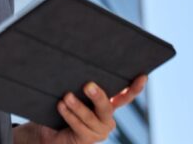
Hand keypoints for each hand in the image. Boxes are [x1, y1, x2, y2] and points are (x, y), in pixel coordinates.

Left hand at [15, 75, 147, 143]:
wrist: (49, 130)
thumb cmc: (62, 105)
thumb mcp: (73, 91)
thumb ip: (80, 81)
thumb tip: (77, 56)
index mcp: (108, 105)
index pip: (125, 96)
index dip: (135, 88)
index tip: (142, 76)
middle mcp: (107, 119)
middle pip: (107, 107)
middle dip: (98, 96)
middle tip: (87, 85)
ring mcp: (98, 131)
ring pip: (90, 118)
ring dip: (77, 106)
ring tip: (66, 97)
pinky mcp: (87, 139)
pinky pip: (79, 127)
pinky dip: (69, 115)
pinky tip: (61, 106)